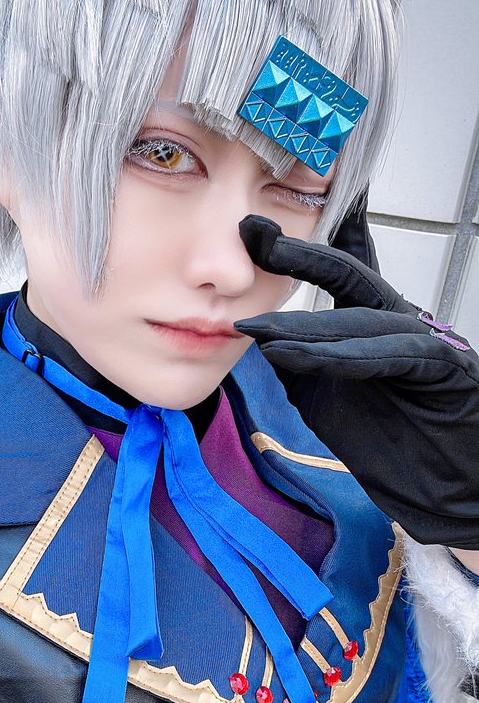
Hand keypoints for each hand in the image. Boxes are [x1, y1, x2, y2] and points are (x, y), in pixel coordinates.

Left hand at [235, 215, 478, 548]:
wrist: (444, 494)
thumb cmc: (394, 447)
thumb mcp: (326, 398)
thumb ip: (298, 362)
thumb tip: (261, 335)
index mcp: (377, 323)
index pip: (348, 267)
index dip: (316, 230)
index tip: (276, 208)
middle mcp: (403, 321)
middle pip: (352, 273)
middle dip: (302, 254)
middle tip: (256, 236)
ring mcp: (428, 341)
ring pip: (363, 316)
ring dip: (305, 324)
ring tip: (256, 329)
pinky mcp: (446, 369)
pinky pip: (389, 355)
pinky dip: (340, 356)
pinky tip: (296, 358)